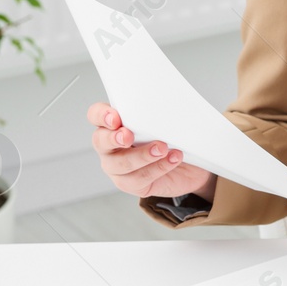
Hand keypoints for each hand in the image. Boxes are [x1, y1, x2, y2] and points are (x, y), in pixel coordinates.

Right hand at [87, 101, 215, 201]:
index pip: (96, 115)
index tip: (116, 117)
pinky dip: (158, 167)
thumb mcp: (168, 121)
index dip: (102, 115)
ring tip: (162, 148)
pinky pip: (139, 178)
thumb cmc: (174, 138)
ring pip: (120, 163)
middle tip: (129, 136)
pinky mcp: (130, 184)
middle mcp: (110, 146)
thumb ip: (158, 112)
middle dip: (114, 138)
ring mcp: (117, 167)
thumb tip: (167, 101)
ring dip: (142, 155)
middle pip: (100, 141)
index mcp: (114, 124)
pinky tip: (173, 159)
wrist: (190, 165)